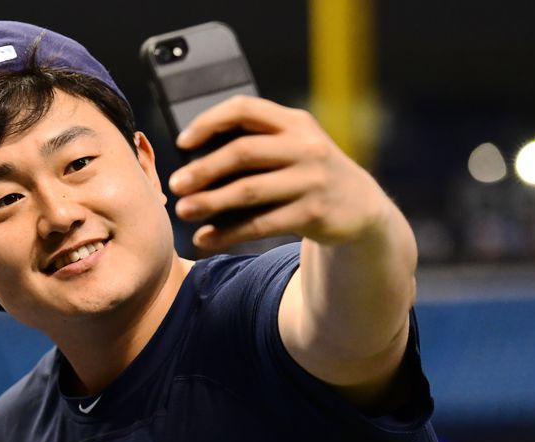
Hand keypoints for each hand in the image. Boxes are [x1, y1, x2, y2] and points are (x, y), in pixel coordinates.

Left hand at [166, 95, 393, 251]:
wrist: (359, 206)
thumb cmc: (307, 173)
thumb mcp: (292, 146)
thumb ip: (255, 143)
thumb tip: (192, 158)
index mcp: (293, 122)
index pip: (245, 109)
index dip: (209, 122)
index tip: (183, 142)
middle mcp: (305, 146)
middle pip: (243, 153)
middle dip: (203, 169)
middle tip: (175, 185)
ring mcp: (311, 180)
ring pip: (249, 191)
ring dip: (210, 202)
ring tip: (183, 211)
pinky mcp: (313, 214)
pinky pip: (261, 225)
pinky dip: (228, 234)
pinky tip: (205, 240)